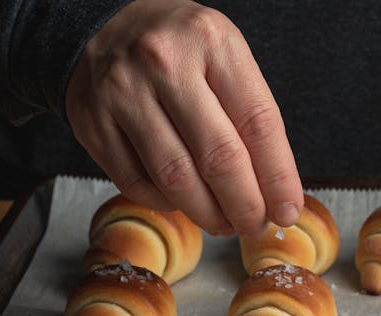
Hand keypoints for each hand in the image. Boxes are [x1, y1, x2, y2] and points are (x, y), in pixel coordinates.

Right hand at [65, 0, 303, 237]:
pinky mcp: (92, 123)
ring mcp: (123, 94)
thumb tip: (275, 190)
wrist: (102, 26)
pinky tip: (182, 201)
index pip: (258, 122)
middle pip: (218, 157)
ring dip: (207, 213)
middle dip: (245, 205)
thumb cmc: (177, 48)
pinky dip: (166, 203)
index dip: (277, 177)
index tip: (287, 210)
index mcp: (211, 42)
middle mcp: (164, 63)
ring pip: (175, 178)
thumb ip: (248, 113)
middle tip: (255, 225)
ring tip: (223, 221)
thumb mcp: (223, 55)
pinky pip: (136, 183)